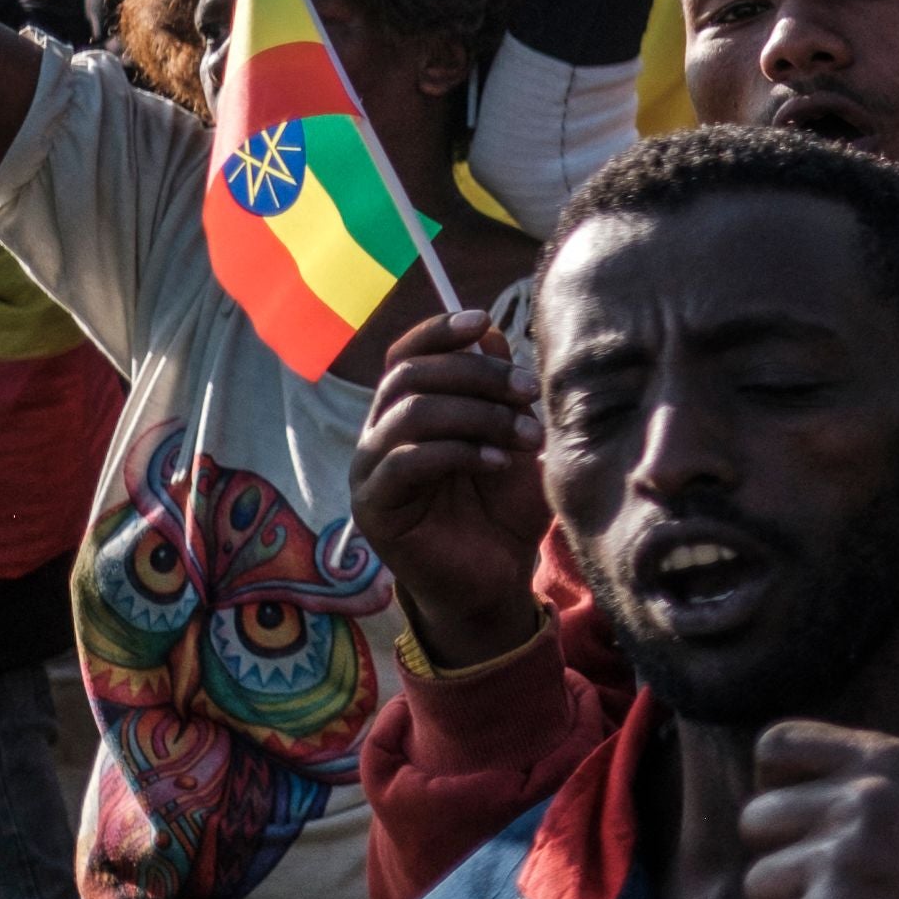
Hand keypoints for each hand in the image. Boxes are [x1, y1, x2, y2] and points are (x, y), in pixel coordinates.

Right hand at [349, 310, 550, 671]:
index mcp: (407, 411)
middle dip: (475, 374)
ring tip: (522, 435)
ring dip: (475, 414)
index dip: (438, 331)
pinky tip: (497, 464)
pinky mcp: (375, 507)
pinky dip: (458, 452)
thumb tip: (489, 332)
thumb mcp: (514, 439)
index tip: (484, 320)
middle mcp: (380, 434)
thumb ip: (500, 390)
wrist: (499, 577)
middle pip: (409, 375)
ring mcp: (371, 471)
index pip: (405, 354)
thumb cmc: (505, 507)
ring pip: (408, 412)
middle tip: (527, 392)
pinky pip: (406, 461)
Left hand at [742, 723, 898, 898]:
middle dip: (782, 859)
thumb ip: (869, 787)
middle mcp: (862, 803)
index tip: (805, 822)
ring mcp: (843, 864)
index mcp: (889, 763)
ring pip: (758, 884)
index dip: (777, 789)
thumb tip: (784, 791)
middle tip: (832, 889)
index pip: (777, 746)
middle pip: (756, 819)